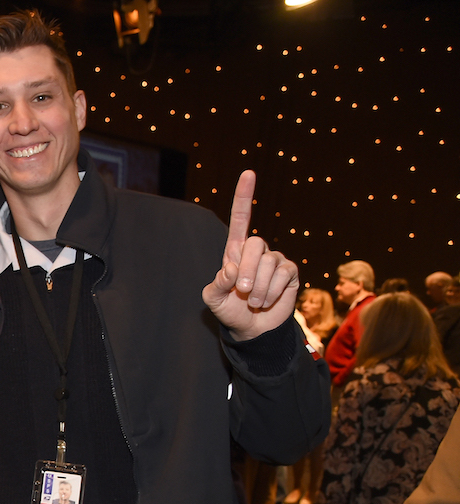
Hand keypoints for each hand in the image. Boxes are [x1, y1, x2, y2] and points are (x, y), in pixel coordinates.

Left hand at [202, 171, 299, 341]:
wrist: (251, 330)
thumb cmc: (230, 311)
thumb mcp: (214, 299)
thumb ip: (217, 283)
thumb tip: (231, 268)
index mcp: (235, 252)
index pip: (240, 219)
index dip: (244, 197)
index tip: (249, 173)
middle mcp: (257, 252)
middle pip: (255, 244)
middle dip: (247, 270)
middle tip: (242, 291)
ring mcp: (275, 261)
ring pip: (269, 262)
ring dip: (259, 287)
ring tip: (254, 302)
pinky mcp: (290, 273)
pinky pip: (283, 275)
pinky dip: (272, 292)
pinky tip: (267, 301)